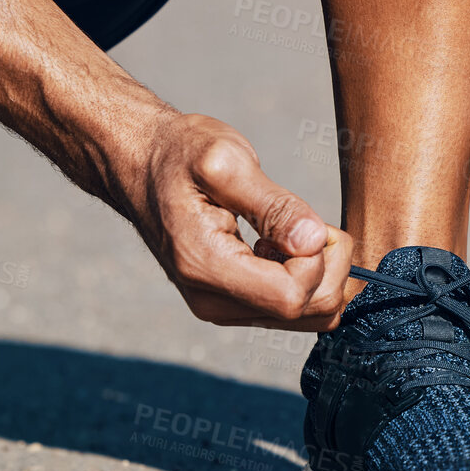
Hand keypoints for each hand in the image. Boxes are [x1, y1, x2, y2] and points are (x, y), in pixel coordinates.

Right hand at [128, 112, 351, 328]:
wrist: (141, 165)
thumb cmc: (180, 154)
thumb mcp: (226, 161)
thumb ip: (274, 205)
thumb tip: (314, 241)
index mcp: (205, 266)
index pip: (290, 296)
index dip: (317, 259)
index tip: (305, 221)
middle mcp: (212, 301)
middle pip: (306, 312)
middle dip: (328, 267)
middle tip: (309, 223)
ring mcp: (220, 308)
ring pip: (306, 317)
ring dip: (320, 274)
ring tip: (294, 231)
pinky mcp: (231, 305)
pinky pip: (291, 311)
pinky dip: (306, 279)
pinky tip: (283, 245)